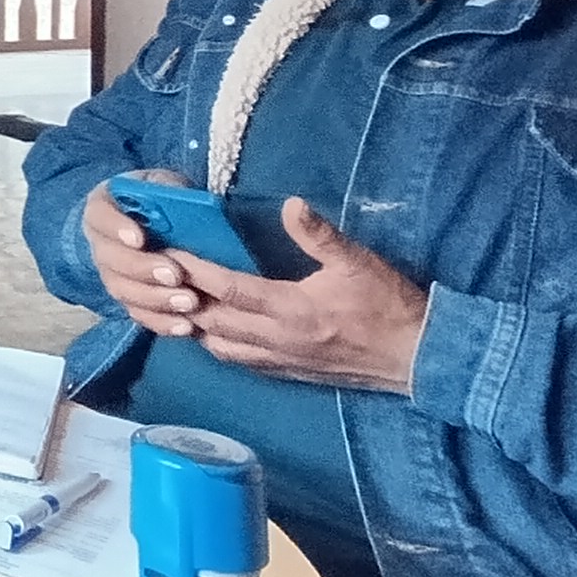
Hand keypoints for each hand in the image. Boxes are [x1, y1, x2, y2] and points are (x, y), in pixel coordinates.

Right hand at [82, 172, 205, 335]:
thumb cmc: (161, 201)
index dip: (116, 228)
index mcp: (103, 208)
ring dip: (155, 299)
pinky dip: (161, 322)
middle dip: (143, 268)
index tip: (139, 238)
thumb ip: (170, 190)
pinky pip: (138, 314)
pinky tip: (185, 325)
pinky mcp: (128, 298)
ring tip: (189, 302)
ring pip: (123, 291)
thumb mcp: (165, 184)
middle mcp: (100, 243)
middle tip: (175, 274)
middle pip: (111, 259)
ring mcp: (111, 274)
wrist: (155, 224)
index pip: (100, 216)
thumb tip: (185, 202)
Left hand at [179, 201, 427, 392]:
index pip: (227, 290)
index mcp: (291, 310)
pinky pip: (240, 361)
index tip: (168, 252)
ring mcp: (280, 360)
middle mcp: (277, 339)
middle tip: (158, 276)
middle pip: (212, 321)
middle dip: (181, 299)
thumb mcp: (359, 263)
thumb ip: (321, 235)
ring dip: (194, 326)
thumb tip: (291, 204)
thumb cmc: (389, 306)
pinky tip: (210, 331)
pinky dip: (217, 345)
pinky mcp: (288, 372)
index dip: (194, 271)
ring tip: (174, 302)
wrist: (418, 358)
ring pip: (220, 347)